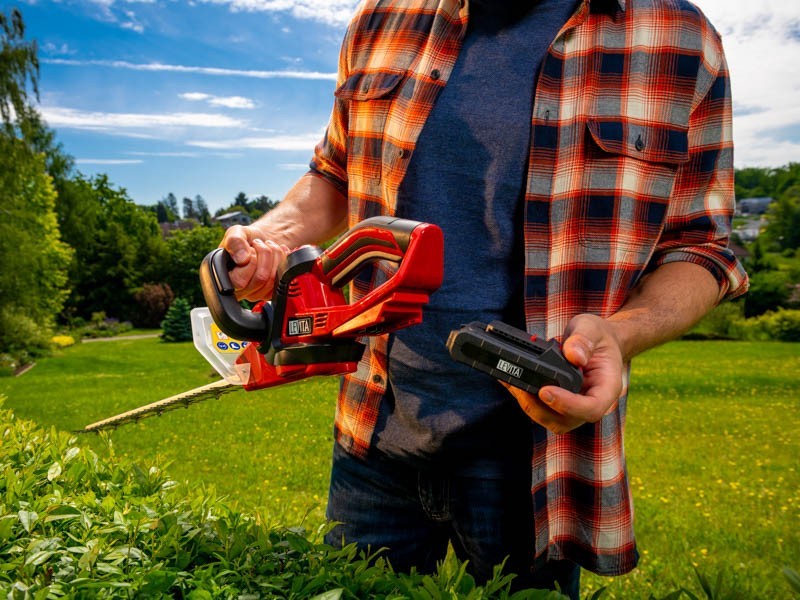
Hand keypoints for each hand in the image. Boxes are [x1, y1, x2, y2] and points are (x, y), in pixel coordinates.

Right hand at [220, 225, 289, 300]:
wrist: (259, 240)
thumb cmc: (245, 239)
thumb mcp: (235, 233)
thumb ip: (234, 242)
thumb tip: (242, 259)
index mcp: (225, 278)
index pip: (240, 281)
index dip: (250, 261)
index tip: (250, 249)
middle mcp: (238, 290)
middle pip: (260, 279)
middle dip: (265, 254)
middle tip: (260, 244)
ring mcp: (254, 293)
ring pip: (272, 280)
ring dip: (275, 257)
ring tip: (268, 246)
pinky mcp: (268, 293)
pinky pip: (281, 281)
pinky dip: (284, 262)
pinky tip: (279, 252)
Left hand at [502, 314, 626, 433]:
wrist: (598, 341)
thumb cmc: (598, 336)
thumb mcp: (592, 328)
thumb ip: (584, 339)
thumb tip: (573, 355)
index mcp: (607, 388)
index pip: (591, 408)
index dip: (568, 405)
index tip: (546, 391)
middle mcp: (591, 402)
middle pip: (566, 421)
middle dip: (539, 408)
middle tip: (519, 386)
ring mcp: (574, 406)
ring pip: (550, 419)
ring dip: (528, 405)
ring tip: (512, 381)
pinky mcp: (558, 402)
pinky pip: (540, 408)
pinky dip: (523, 397)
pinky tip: (510, 380)